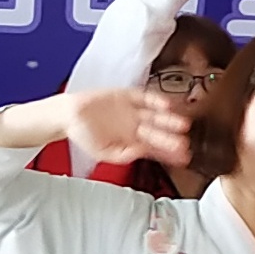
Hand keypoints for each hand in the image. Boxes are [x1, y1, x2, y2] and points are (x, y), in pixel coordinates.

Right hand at [69, 86, 192, 168]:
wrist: (68, 115)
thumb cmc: (84, 135)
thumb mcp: (103, 153)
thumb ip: (122, 154)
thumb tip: (139, 154)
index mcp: (132, 140)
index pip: (155, 148)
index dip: (169, 152)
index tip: (182, 158)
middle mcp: (135, 125)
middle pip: (159, 131)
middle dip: (172, 138)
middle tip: (185, 144)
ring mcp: (132, 110)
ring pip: (155, 115)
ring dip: (169, 119)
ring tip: (182, 124)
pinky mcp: (125, 95)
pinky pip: (143, 97)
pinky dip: (154, 100)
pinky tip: (165, 105)